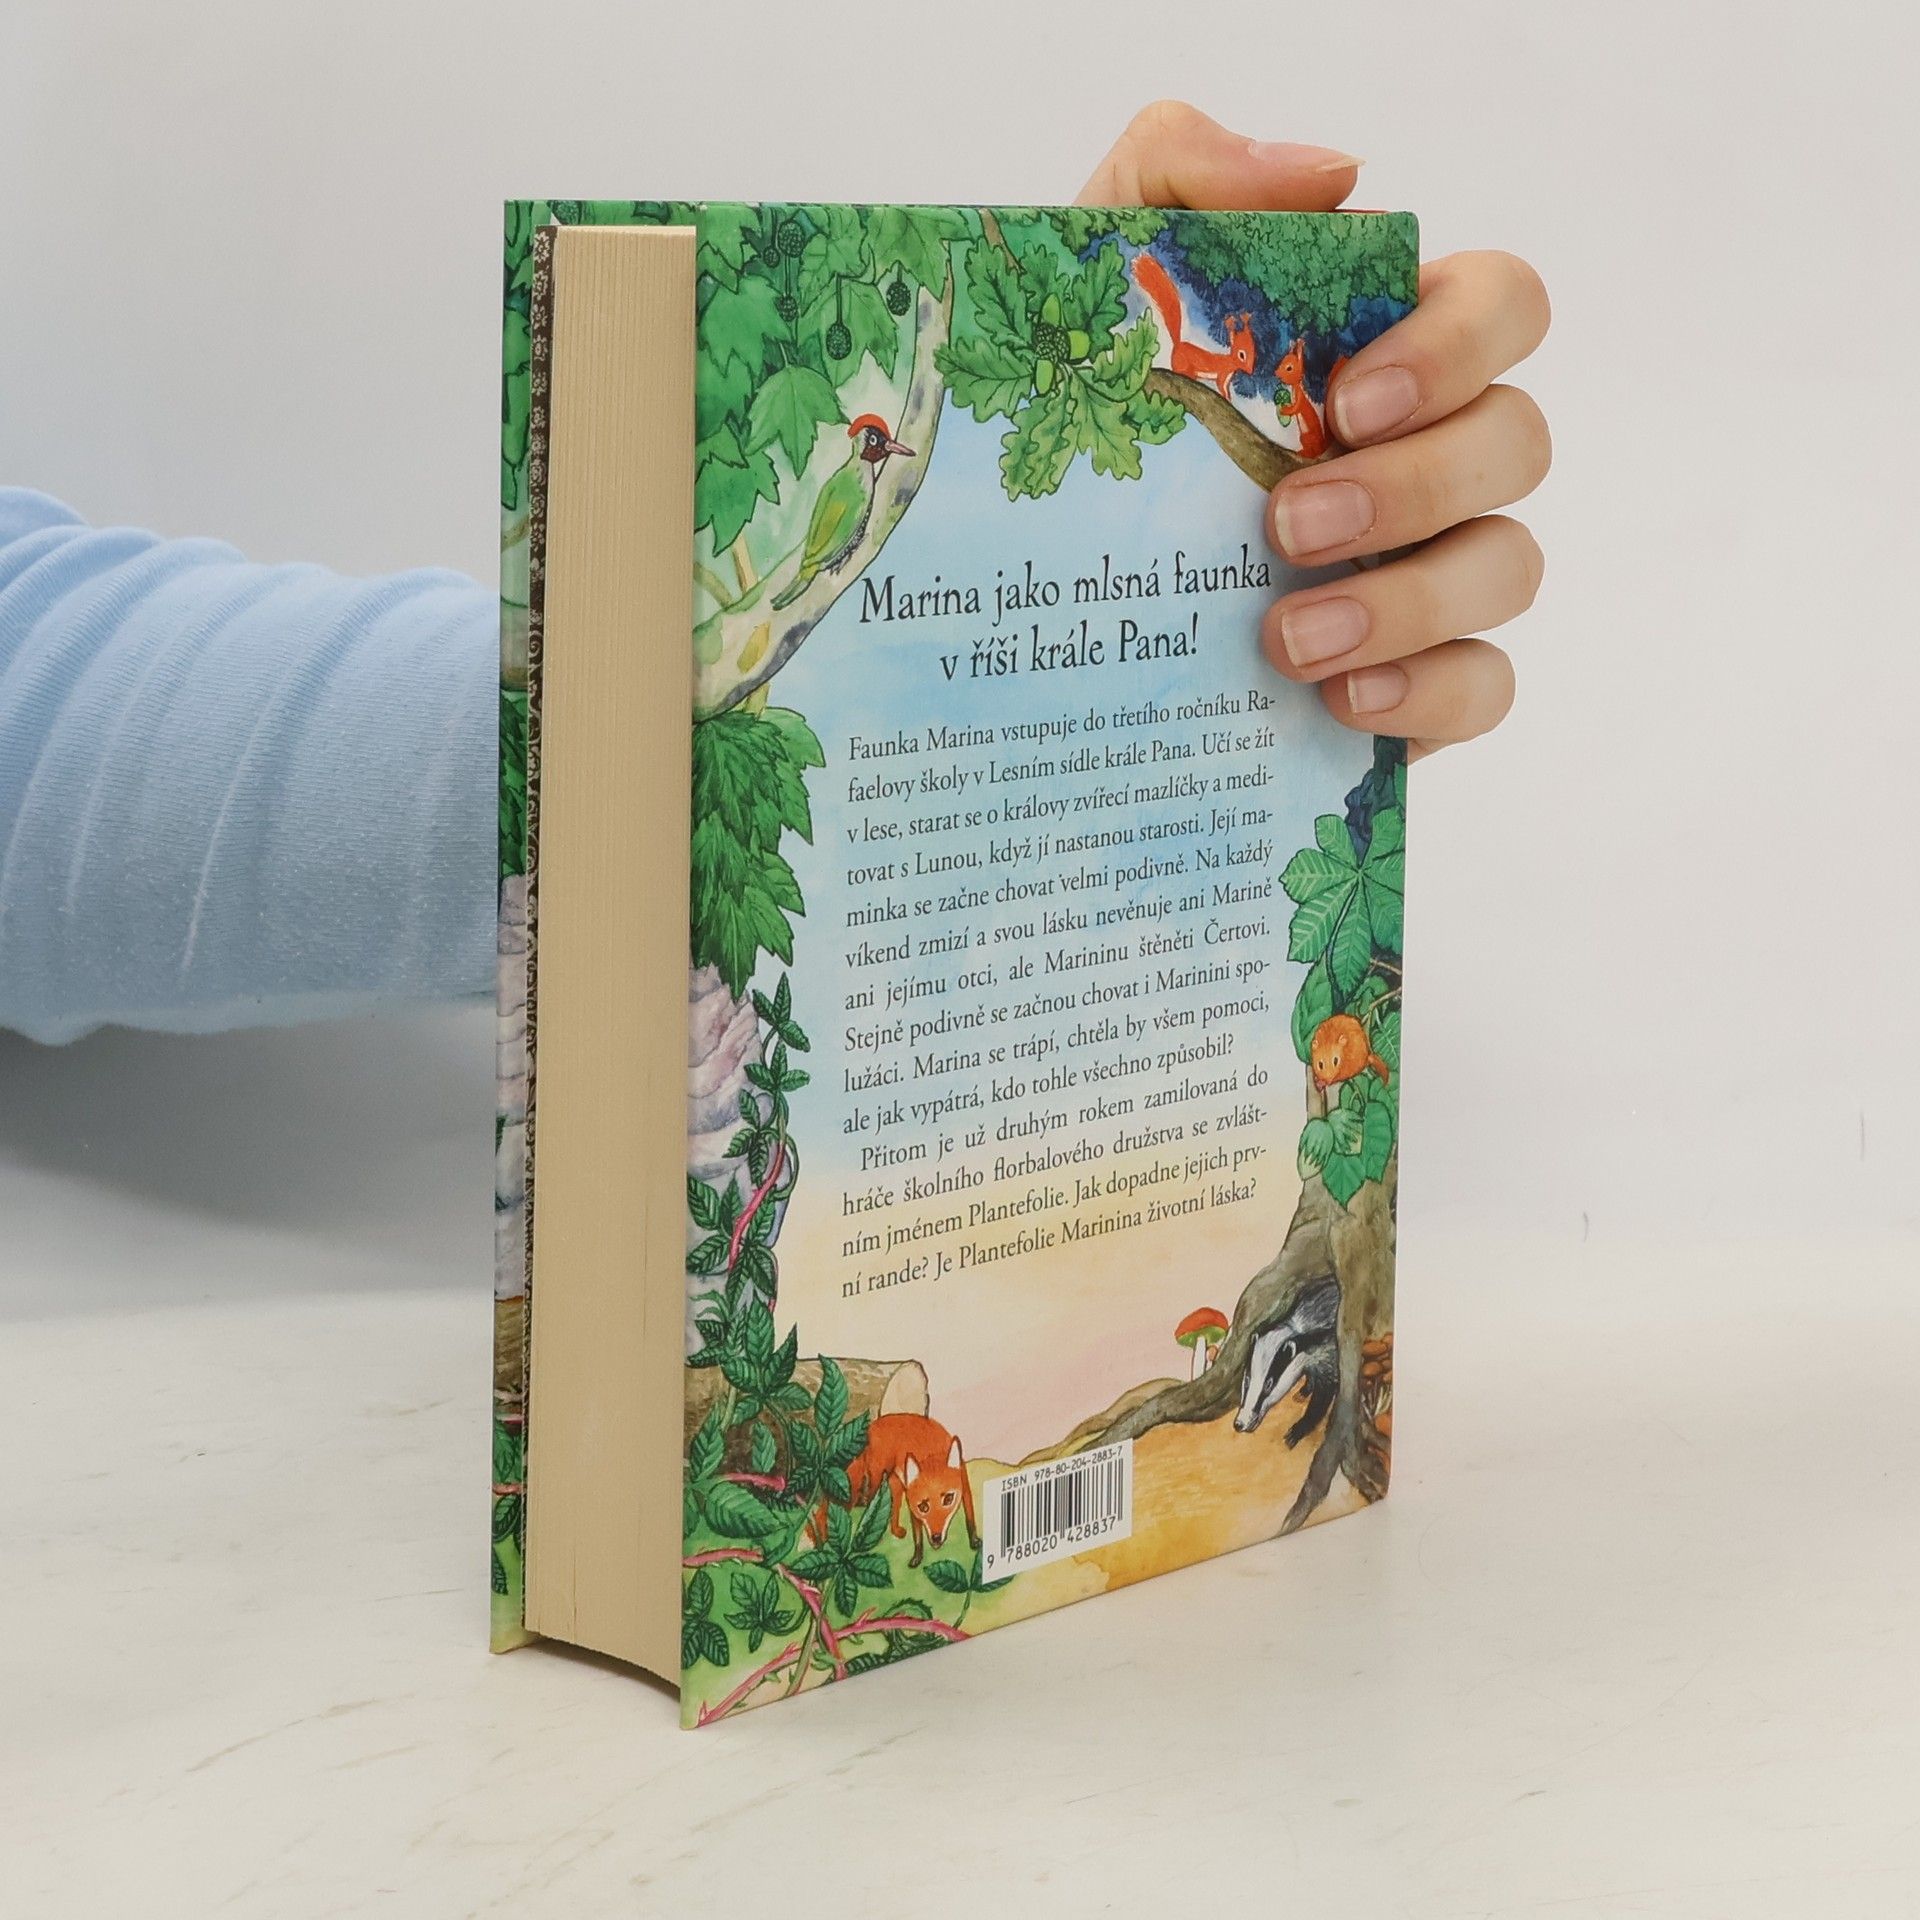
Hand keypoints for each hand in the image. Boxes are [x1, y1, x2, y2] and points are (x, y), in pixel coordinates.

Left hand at [1079, 102, 1550, 757]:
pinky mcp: (1416, 677)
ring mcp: (1434, 568)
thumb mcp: (1093, 266)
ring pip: (1511, 568)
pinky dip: (1430, 695)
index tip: (1347, 401)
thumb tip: (1334, 175)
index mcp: (1385, 346)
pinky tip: (1342, 703)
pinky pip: (1485, 688)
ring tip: (1288, 639)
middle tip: (1287, 527)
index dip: (1456, 348)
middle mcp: (1432, 452)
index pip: (1502, 307)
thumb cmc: (1087, 403)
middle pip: (1518, 445)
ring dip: (1410, 603)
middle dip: (1416, 486)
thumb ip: (1184, 171)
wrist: (1022, 571)